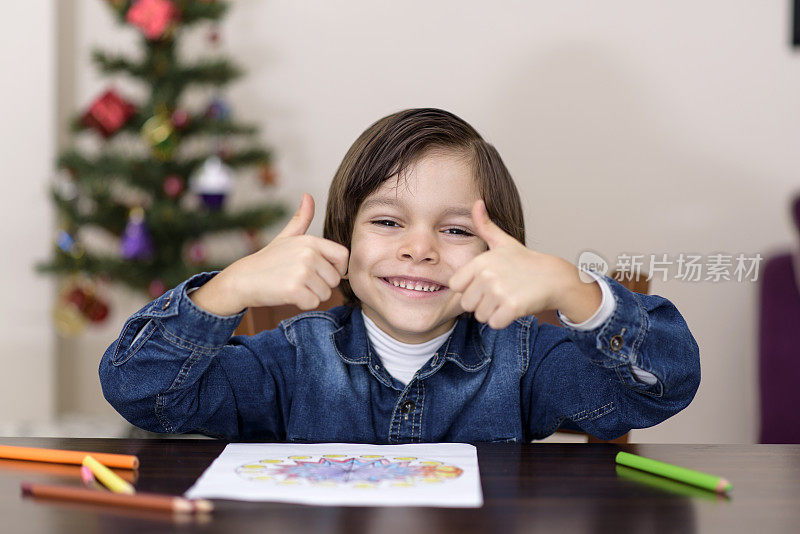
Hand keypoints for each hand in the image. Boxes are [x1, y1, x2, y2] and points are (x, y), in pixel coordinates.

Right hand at [190, 193, 348, 315]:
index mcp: (311, 241)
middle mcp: (308, 254)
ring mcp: (302, 271)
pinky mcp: (294, 289)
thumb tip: (308, 196)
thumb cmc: (267, 260)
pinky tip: (287, 294)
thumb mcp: (286, 237)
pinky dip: (302, 304)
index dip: (336, 267)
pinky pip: (313, 303)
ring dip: (311, 295)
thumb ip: (301, 219)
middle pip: (335, 279)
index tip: (321, 272)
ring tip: (292, 285)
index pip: (343, 256)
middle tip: (299, 280)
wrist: (242, 279)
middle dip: (321, 284)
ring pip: (326, 293)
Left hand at [448, 200, 598, 328]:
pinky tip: (514, 308)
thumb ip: (485, 225)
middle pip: (467, 304)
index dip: (469, 288)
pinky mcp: (512, 306)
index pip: (456, 286)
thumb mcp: (503, 242)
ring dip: (493, 312)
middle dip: (481, 303)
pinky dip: (503, 320)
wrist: (555, 277)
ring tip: (507, 299)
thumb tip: (477, 202)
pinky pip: (494, 323)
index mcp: (480, 261)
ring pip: (480, 315)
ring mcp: (500, 291)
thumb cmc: (525, 262)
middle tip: (499, 293)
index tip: (484, 284)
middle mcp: (488, 275)